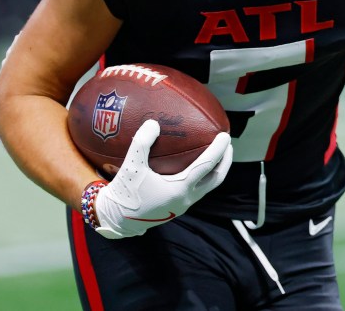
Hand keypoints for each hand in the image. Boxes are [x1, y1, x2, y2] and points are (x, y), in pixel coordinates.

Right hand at [94, 120, 232, 238]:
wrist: (116, 220)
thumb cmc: (125, 193)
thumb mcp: (131, 166)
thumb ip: (142, 143)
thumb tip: (153, 123)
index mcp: (179, 190)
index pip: (206, 167)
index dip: (218, 150)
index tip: (225, 135)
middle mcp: (186, 199)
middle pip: (216, 179)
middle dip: (225, 161)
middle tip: (228, 143)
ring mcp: (183, 204)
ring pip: (209, 186)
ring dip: (216, 169)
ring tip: (218, 153)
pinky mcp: (177, 206)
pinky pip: (198, 189)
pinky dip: (204, 175)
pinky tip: (195, 164)